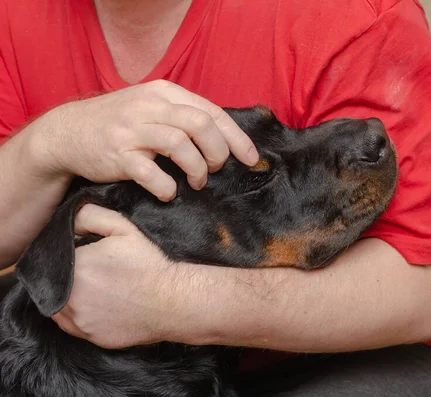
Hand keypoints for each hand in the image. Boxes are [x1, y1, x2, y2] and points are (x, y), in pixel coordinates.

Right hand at [39, 80, 258, 200]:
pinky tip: (168, 192)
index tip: (250, 158)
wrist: (67, 133)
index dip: (236, 137)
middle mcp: (149, 107)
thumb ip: (183, 116)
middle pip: (201, 124)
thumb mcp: (151, 107)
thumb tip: (225, 139)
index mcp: (164, 93)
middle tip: (216, 169)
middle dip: (218, 152)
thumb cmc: (119, 124)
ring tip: (196, 183)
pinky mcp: (117, 154)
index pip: (212, 111)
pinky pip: (151, 173)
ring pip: (180, 144)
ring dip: (197, 169)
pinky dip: (167, 187)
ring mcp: (132, 130)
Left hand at [52, 204, 182, 348]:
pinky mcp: (90, 337)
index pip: (56, 257)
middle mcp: (71, 297)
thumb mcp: (124, 228)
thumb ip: (91, 216)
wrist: (174, 301)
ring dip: (70, 295)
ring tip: (97, 288)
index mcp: (77, 267)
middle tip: (94, 271)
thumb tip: (69, 217)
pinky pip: (73, 324)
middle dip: (70, 275)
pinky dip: (80, 314)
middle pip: (55, 282)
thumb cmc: (150, 265)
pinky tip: (100, 304)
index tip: (87, 255)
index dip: (72, 254)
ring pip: (59, 305)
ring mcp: (80, 321)